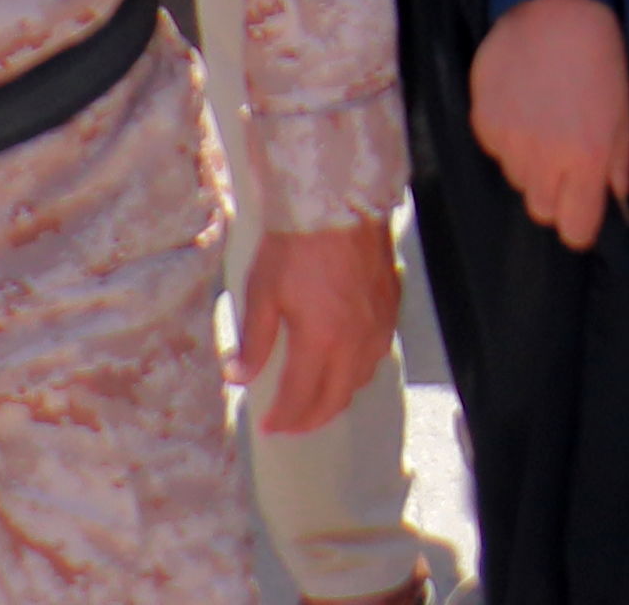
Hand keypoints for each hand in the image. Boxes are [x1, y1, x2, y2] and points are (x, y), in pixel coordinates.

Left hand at [233, 217, 399, 434]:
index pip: (300, 398)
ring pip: (362, 379)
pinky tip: (347, 363)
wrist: (338, 203)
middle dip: (310, 419)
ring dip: (338, 397)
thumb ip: (253, 341)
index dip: (282, 418)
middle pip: (336, 398)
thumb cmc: (296, 246)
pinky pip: (379, 353)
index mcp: (320, 342)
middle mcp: (355, 342)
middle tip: (290, 425)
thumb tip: (238, 376)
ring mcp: (378, 325)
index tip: (267, 426)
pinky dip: (359, 370)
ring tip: (317, 400)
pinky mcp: (390, 307)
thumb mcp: (262, 293)